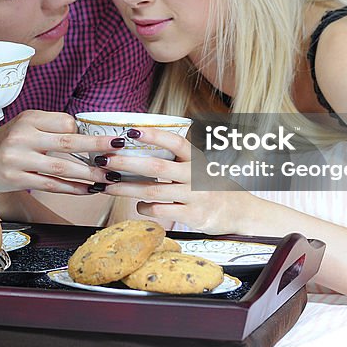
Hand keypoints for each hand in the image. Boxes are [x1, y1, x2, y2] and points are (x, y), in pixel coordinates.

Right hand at [0, 110, 125, 198]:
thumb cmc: (14, 141)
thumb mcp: (29, 124)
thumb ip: (54, 125)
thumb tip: (88, 131)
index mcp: (28, 119)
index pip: (63, 122)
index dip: (84, 131)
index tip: (107, 138)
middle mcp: (21, 137)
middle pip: (65, 143)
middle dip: (95, 147)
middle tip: (118, 148)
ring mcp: (17, 159)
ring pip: (60, 168)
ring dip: (88, 174)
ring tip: (108, 177)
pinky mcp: (15, 179)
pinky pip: (50, 185)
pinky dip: (71, 188)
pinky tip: (88, 189)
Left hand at [98, 127, 246, 234]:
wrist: (242, 212)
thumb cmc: (213, 186)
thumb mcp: (201, 166)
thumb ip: (178, 159)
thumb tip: (142, 145)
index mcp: (197, 158)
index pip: (174, 142)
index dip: (153, 136)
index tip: (131, 130)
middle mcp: (195, 175)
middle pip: (156, 167)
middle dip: (126, 163)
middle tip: (104, 160)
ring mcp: (194, 196)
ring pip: (153, 191)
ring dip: (126, 188)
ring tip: (108, 185)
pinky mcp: (193, 216)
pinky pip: (161, 211)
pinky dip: (145, 208)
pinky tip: (138, 205)